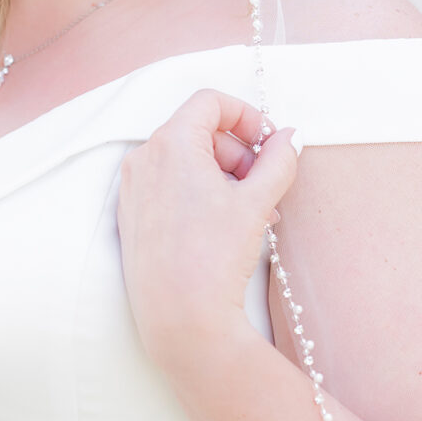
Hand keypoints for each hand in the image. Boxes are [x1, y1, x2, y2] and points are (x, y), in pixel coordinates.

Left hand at [118, 88, 298, 373]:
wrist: (178, 318)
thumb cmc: (211, 259)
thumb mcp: (256, 203)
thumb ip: (278, 161)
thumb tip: (289, 137)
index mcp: (170, 143)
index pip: (210, 102)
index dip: (246, 116)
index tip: (268, 143)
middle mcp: (143, 159)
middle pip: (198, 130)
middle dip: (238, 151)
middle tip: (264, 183)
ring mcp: (133, 189)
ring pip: (184, 160)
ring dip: (222, 175)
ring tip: (251, 211)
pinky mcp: (132, 217)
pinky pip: (168, 186)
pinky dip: (199, 193)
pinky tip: (224, 226)